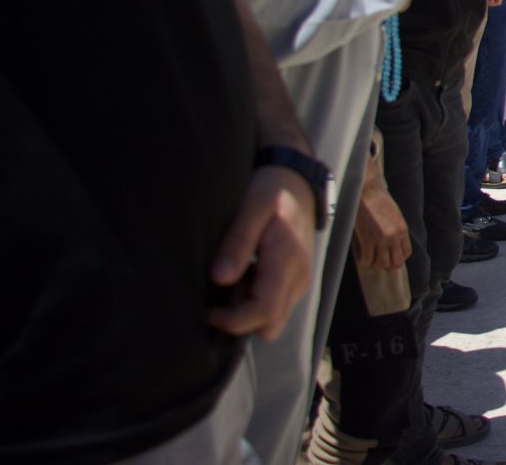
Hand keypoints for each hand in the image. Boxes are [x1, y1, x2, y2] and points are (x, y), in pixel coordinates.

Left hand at [208, 166, 315, 340]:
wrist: (297, 181)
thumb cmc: (272, 190)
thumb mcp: (251, 207)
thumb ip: (237, 242)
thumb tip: (220, 278)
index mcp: (288, 261)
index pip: (264, 311)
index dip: (232, 321)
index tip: (207, 310)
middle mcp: (298, 278)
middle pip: (269, 326)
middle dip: (240, 320)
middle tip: (220, 293)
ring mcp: (299, 282)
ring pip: (272, 321)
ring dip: (246, 311)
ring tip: (232, 279)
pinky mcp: (294, 281)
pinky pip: (274, 307)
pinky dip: (254, 301)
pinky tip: (243, 275)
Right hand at [353, 175, 410, 271]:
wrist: (368, 193)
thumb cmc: (380, 201)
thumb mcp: (396, 216)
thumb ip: (397, 230)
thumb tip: (394, 243)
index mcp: (403, 230)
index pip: (407, 253)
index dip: (399, 258)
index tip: (392, 258)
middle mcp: (394, 237)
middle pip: (396, 262)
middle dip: (389, 266)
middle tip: (381, 263)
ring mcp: (381, 239)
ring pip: (382, 263)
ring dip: (376, 265)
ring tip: (371, 261)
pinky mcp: (367, 239)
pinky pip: (368, 259)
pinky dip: (365, 261)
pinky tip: (363, 259)